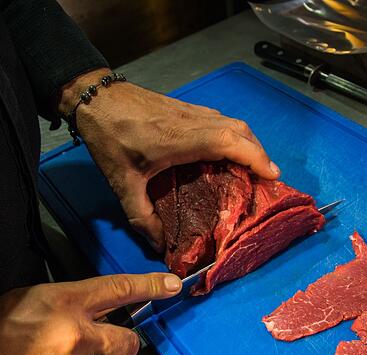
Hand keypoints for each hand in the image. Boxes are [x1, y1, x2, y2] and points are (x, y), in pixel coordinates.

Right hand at [0, 272, 181, 354]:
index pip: (119, 289)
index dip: (150, 287)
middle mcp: (78, 335)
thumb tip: (88, 310)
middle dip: (124, 343)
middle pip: (127, 341)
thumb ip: (66, 304)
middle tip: (108, 343)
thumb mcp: (28, 299)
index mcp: (66, 303)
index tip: (170, 286)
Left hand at [59, 69, 280, 250]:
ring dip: (247, 143)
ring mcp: (191, 110)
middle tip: (266, 178)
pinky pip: (219, 120)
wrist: (94, 97)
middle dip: (259, 153)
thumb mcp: (122, 184)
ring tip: (252, 167)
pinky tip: (226, 152)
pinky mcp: (185, 107)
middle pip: (240, 130)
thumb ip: (142, 217)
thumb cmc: (109, 137)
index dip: (256, 158)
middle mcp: (194, 120)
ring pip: (232, 122)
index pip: (232, 142)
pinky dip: (232, 135)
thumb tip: (160, 245)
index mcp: (183, 138)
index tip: (273, 176)